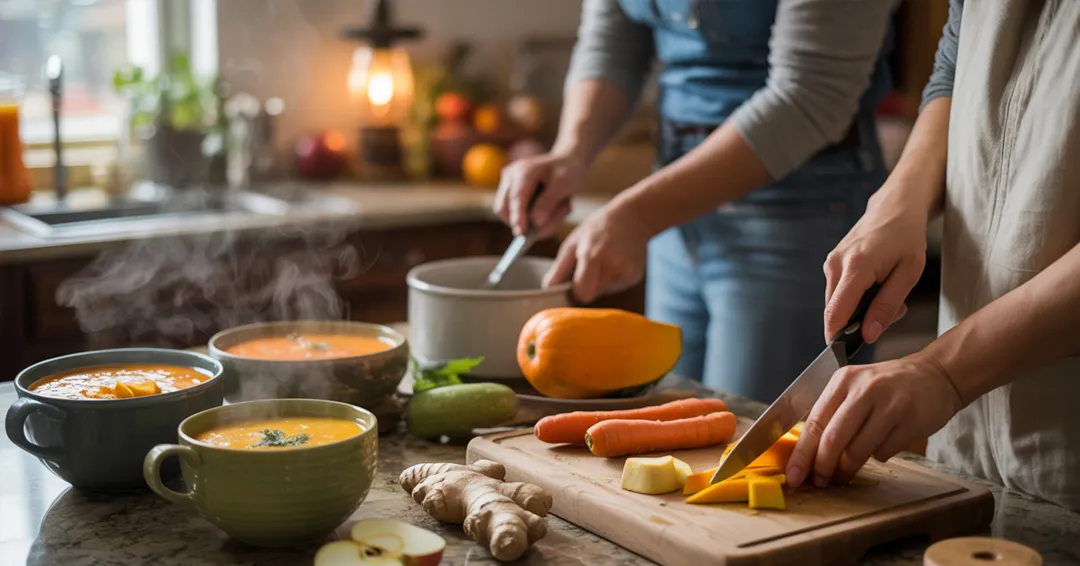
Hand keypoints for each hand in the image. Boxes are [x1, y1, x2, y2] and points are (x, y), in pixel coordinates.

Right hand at [493, 151, 587, 237]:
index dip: (517, 217)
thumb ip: (548, 203)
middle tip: (546, 229)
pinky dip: (532, 220)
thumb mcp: (563, 185)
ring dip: (531, 222)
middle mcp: (510, 176)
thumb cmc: (567, 172)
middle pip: (504, 208)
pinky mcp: (510, 195)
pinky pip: (515, 216)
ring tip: (557, 212)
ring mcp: (507, 185)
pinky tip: (551, 213)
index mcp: (523, 171)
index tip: (521, 232)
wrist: (567, 163)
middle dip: (522, 222)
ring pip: (508, 215)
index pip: (515, 198)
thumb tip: (535, 223)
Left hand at [543, 202, 650, 303]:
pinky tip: (614, 263)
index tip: (572, 285)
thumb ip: (559, 268)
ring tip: (603, 261)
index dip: (575, 292)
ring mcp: (625, 272)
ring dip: (598, 283)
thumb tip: (547, 288)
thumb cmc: (597, 228)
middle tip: (587, 270)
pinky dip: (611, 279)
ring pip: (603, 292)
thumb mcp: (573, 242)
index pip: (581, 293)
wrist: (632, 217)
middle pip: (592, 296)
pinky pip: (615, 288)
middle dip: (586, 288)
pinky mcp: (634, 276)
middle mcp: (611, 266)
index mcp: (592, 256)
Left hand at [785, 352, 962, 487]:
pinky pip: (884, 453)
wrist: (935, 375)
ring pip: (859, 450)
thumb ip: (833, 413)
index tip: (792, 475)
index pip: (815, 421)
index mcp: (843, 380)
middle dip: (822, 466)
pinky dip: (878, 456)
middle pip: (833, 438)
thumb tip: (808, 454)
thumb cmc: (887, 386)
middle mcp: (865, 389)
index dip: (802, 453)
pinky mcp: (911, 421)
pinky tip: (884, 444)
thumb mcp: (855, 387)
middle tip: (819, 482)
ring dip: (848, 469)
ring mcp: (890, 405)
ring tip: (845, 473)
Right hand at [824, 191, 928, 343]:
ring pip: (836, 303)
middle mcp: (835, 265)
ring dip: (858, 310)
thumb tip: (868, 335)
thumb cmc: (906, 237)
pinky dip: (855, 298)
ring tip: (886, 293)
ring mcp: (830, 263)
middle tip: (891, 312)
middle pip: (835, 312)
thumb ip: (886, 306)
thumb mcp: (908, 274)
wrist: (894, 207)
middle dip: (858, 322)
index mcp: (855, 267)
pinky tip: (875, 286)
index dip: (836, 338)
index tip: (846, 354)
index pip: (835, 313)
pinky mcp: (831, 263)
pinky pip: (838, 292)